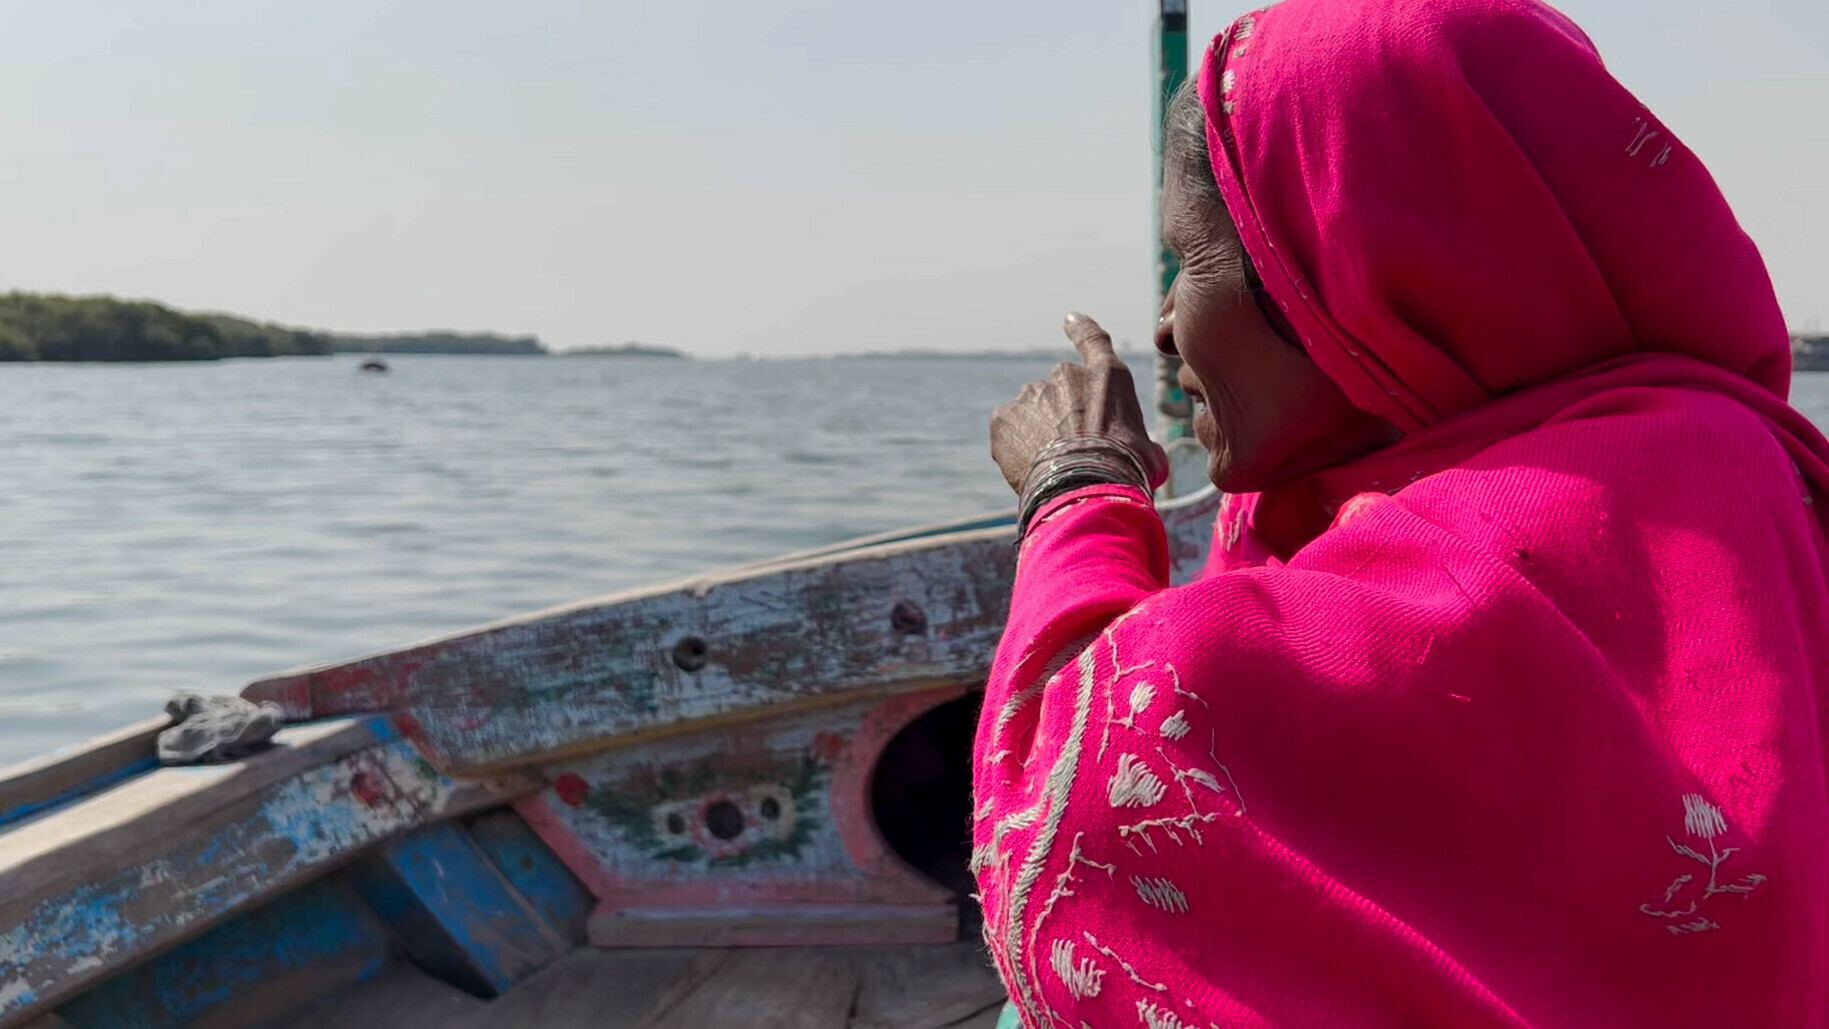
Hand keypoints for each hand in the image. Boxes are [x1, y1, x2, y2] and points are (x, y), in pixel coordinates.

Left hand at [991, 312, 1168, 494]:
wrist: (1086, 488)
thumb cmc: (1126, 471)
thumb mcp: (1150, 455)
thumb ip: (1144, 444)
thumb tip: (1149, 455)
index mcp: (1107, 376)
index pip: (1093, 339)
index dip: (1081, 328)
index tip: (1070, 319)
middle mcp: (1066, 374)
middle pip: (1060, 392)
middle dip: (1063, 416)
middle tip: (1072, 451)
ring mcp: (1032, 394)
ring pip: (1032, 413)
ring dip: (1039, 432)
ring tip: (1053, 466)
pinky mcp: (1004, 417)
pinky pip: (1008, 431)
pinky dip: (1015, 447)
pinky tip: (1031, 468)